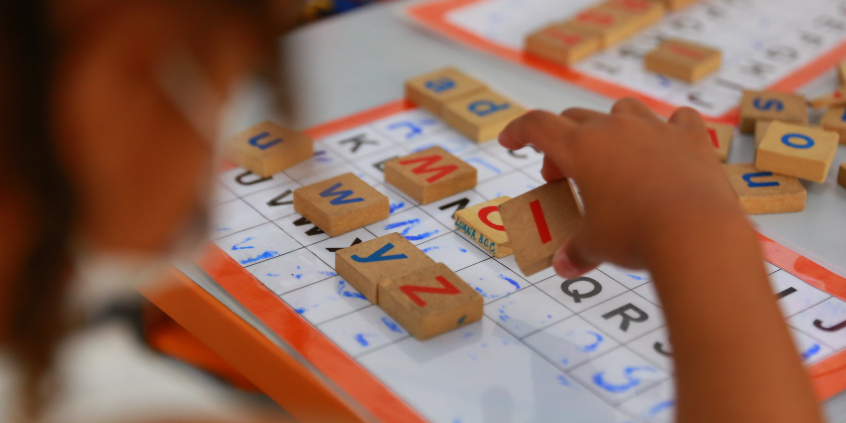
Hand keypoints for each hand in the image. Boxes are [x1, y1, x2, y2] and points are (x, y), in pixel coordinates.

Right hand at [499, 98, 745, 276]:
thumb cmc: (636, 235)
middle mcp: (614, 128)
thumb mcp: (596, 245)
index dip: (518, 131)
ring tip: (612, 158)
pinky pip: (677, 119)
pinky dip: (666, 130)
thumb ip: (577, 250)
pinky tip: (666, 147)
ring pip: (622, 111)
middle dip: (561, 144)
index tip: (509, 141)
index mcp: (580, 148)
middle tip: (561, 177)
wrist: (696, 232)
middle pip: (575, 119)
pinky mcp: (691, 137)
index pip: (537, 126)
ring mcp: (655, 128)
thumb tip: (564, 266)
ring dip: (610, 128)